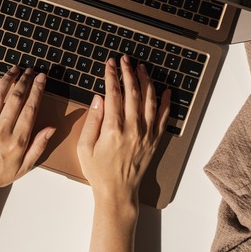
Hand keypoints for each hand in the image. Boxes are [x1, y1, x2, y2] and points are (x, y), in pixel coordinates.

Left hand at [0, 66, 55, 201]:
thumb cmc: (0, 175)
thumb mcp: (25, 166)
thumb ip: (39, 146)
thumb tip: (51, 128)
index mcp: (17, 140)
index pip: (30, 109)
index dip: (37, 90)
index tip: (41, 78)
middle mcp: (2, 130)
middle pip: (16, 98)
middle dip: (25, 81)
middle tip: (30, 70)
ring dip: (7, 80)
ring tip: (14, 69)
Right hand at [77, 56, 170, 211]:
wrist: (117, 191)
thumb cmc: (98, 171)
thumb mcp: (84, 147)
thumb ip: (92, 121)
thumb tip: (99, 99)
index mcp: (113, 129)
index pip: (114, 94)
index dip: (112, 76)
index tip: (110, 64)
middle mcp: (133, 128)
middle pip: (133, 92)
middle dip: (128, 72)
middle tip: (125, 59)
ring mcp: (146, 134)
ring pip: (149, 100)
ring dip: (146, 81)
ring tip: (141, 67)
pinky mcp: (154, 140)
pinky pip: (163, 117)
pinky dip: (166, 102)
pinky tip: (165, 90)